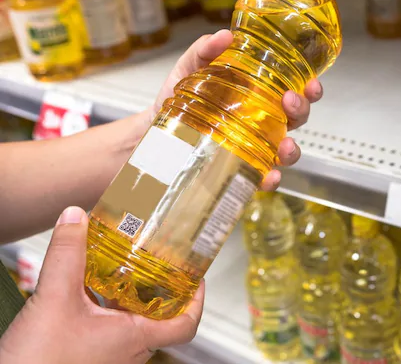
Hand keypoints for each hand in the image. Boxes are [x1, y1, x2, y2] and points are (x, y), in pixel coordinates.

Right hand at [0, 207, 204, 363]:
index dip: (197, 300)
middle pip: (159, 317)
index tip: (197, 278)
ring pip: (131, 322)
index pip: (186, 325)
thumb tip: (76, 217)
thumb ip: (67, 255)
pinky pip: (107, 329)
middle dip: (158, 288)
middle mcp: (128, 352)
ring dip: (129, 295)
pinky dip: (104, 307)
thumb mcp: (54, 298)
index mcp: (135, 339)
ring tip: (121, 267)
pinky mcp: (87, 357)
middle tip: (156, 262)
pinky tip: (86, 289)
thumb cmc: (38, 362)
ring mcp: (109, 357)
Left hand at [151, 30, 323, 190]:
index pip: (294, 91)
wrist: (154, 132)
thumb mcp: (190, 68)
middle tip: (290, 100)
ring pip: (286, 152)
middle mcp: (264, 123)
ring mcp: (255, 148)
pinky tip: (269, 176)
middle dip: (301, 110)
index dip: (309, 89)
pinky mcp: (241, 170)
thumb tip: (224, 36)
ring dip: (292, 150)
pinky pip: (263, 178)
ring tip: (284, 146)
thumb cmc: (179, 100)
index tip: (311, 83)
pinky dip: (270, 179)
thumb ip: (205, 50)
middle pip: (296, 119)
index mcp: (260, 96)